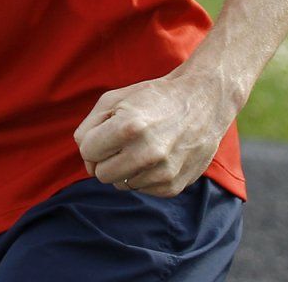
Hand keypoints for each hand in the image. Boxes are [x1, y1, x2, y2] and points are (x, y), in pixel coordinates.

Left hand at [74, 66, 235, 197]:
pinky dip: (143, 176)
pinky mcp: (175, 185)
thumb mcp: (113, 100)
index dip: (92, 142)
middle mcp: (147, 152)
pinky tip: (156, 158)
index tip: (105, 133)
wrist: (202, 101)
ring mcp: (164, 172)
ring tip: (142, 147)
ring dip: (125, 169)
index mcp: (128, 127)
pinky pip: (142, 190)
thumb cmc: (151, 98)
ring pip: (121, 184)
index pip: (87, 152)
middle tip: (120, 143)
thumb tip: (86, 160)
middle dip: (104, 159)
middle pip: (101, 174)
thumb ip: (88, 128)